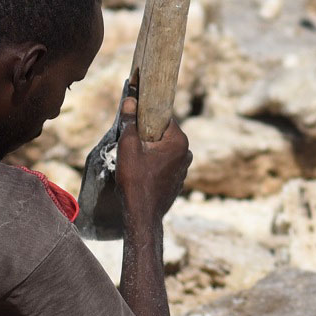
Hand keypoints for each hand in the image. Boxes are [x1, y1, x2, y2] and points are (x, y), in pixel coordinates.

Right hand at [114, 92, 190, 227]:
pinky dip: (154, 163)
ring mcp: (184, 167)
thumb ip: (130, 123)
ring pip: (164, 149)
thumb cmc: (136, 181)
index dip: (146, 115)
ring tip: (134, 158)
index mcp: (179, 141)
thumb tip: (130, 101)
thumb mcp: (128, 147)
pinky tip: (141, 171)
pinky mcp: (178, 179)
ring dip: (150, 150)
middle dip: (147, 134)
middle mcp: (187, 152)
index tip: (133, 118)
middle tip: (130, 141)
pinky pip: (165, 163)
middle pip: (163, 133)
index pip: (163, 117)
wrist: (142, 214)